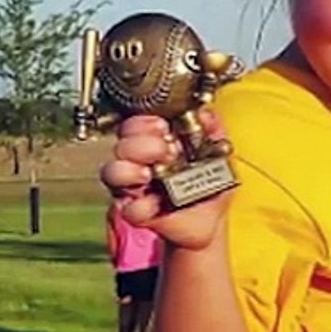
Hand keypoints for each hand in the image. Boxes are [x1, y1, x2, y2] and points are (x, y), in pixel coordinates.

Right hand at [99, 109, 231, 250]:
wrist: (213, 218)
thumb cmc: (209, 183)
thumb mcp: (218, 152)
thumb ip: (213, 129)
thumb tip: (206, 113)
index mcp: (156, 143)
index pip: (134, 125)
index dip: (143, 123)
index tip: (162, 126)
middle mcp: (140, 162)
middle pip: (121, 144)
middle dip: (140, 144)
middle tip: (165, 151)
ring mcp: (136, 187)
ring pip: (112, 172)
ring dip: (128, 170)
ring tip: (149, 173)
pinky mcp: (139, 212)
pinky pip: (128, 208)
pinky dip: (139, 206)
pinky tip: (155, 203)